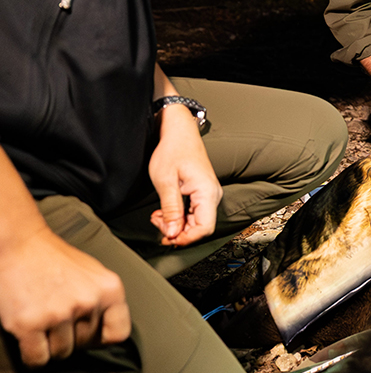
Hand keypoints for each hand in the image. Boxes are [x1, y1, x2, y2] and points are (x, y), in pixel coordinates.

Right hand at [0, 225, 130, 367]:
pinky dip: (32, 357)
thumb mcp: (94, 274)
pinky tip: (29, 339)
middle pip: (85, 345)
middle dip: (71, 338)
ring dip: (50, 346)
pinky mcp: (29, 324)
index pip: (118, 334)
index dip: (101, 339)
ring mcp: (58, 314)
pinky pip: (37, 360)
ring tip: (42, 323)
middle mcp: (88, 302)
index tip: (88, 334)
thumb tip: (106, 336)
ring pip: (61, 353)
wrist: (20, 244)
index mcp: (110, 289)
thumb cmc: (56, 260)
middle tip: (56, 320)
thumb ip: (103, 301)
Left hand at [148, 106, 222, 245]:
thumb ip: (171, 210)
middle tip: (157, 222)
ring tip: (158, 216)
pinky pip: (195, 213)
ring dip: (177, 224)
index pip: (204, 228)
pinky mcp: (204, 193)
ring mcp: (210, 194)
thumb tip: (173, 233)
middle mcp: (213, 195)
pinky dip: (179, 217)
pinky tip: (165, 212)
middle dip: (177, 231)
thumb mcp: (165, 182)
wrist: (179, 133)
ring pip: (197, 222)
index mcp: (207, 192)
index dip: (186, 239)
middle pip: (200, 227)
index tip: (167, 238)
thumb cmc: (173, 151)